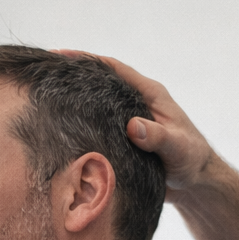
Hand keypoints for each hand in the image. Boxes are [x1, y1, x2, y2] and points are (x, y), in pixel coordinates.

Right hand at [54, 50, 220, 200]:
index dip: (86, 60)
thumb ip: (157, 137)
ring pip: (96, 103)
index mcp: (149, 94)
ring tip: (43, 97)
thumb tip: (133, 127)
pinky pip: (98, 124)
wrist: (196, 183)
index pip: (113, 69)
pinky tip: (60, 128)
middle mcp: (137, 102)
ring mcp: (129, 119)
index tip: (59, 56)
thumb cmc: (192, 162)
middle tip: (42, 74)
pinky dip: (81, 122)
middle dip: (73, 75)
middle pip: (100, 81)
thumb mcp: (177, 148)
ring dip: (74, 99)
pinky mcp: (125, 137)